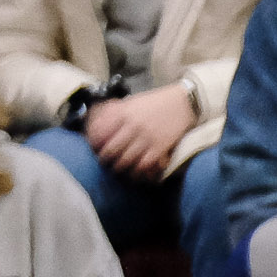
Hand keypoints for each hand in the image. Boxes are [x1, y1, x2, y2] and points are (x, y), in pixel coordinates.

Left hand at [83, 85, 198, 179]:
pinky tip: (135, 174)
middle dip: (105, 159)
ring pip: (126, 160)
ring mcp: (147, 138)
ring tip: (118, 170)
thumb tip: (100, 122)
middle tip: (104, 162)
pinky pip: (144, 165)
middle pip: (111, 150)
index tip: (94, 148)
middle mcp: (133, 126)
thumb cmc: (156, 102)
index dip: (94, 144)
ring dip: (120, 168)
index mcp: (123, 113)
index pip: (100, 132)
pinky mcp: (160, 148)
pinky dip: (138, 172)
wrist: (183, 103)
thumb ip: (117, 112)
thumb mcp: (132, 102)